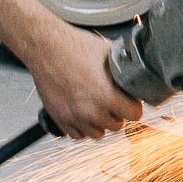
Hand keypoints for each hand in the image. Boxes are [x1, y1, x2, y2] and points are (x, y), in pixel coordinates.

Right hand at [21, 20, 141, 139]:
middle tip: (111, 100)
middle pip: (117, 126)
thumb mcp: (108, 53)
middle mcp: (91, 111)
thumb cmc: (73, 47)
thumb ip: (125, 69)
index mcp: (107, 96)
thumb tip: (137, 73)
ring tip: (96, 107)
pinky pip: (77, 135)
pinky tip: (81, 112)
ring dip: (99, 123)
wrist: (45, 47)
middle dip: (116, 114)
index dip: (133, 105)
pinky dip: (81, 126)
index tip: (129, 101)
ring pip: (97, 134)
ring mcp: (74, 117)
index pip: (134, 115)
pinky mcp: (60, 119)